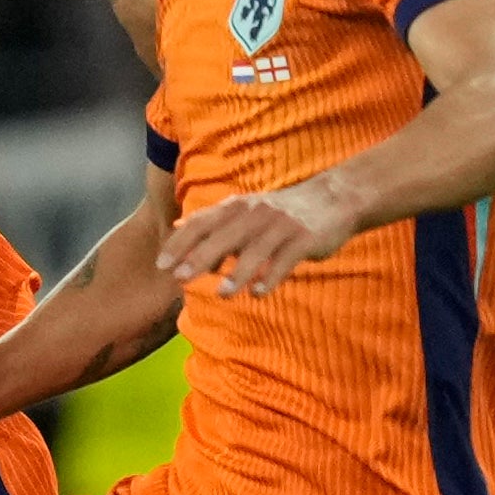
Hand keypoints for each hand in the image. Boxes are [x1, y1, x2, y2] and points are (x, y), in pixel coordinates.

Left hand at [156, 180, 359, 297]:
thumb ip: (212, 221)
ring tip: (222, 294)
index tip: (161, 264)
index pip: (202, 223)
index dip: (180, 243)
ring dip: (237, 273)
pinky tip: (258, 293)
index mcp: (237, 208)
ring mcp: (281, 226)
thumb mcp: (244, 209)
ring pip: (255, 250)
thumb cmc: (281, 211)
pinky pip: (285, 260)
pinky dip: (271, 277)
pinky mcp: (304, 239)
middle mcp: (255, 214)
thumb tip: (177, 227)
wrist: (333, 199)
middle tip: (181, 278)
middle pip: (224, 236)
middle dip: (201, 257)